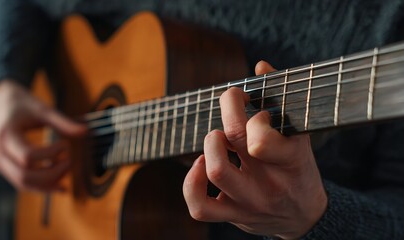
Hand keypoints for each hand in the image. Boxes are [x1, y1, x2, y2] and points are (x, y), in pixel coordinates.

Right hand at [0, 79, 85, 191]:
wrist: (0, 101)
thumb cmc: (22, 104)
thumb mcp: (43, 110)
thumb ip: (63, 122)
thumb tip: (85, 131)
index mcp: (6, 135)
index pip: (28, 156)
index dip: (51, 154)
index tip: (66, 145)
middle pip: (24, 176)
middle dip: (51, 174)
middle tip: (69, 162)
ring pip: (22, 183)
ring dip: (46, 183)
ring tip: (66, 172)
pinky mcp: (3, 167)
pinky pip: (20, 182)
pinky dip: (39, 185)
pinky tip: (57, 183)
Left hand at [183, 61, 326, 238]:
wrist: (303, 216)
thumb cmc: (298, 168)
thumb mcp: (299, 134)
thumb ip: (281, 98)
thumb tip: (260, 65)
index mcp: (290, 160)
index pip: (260, 136)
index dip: (252, 113)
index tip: (255, 104)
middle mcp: (269, 183)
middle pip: (234, 139)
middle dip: (227, 109)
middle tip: (232, 102)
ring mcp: (249, 202)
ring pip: (216, 170)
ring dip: (210, 143)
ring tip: (218, 138)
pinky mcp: (232, 215)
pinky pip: (200, 206)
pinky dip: (191, 182)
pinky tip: (199, 165)